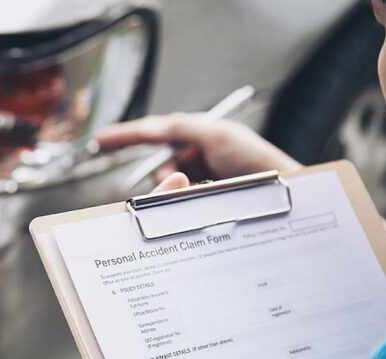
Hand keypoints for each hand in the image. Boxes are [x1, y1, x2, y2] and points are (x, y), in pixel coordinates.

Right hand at [96, 113, 301, 190]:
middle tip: (187, 180)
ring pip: (169, 190)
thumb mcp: (219, 135)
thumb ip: (182, 127)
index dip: (124, 137)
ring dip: (181, 193)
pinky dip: (188, 204)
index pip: (152, 133)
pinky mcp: (205, 202)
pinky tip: (210, 201)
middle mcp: (197, 158)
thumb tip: (151, 127)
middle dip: (167, 177)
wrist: (285, 195)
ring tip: (210, 191)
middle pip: (160, 169)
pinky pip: (181, 205)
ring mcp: (201, 181)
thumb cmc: (258, 162)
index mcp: (198, 136)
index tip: (100, 140)